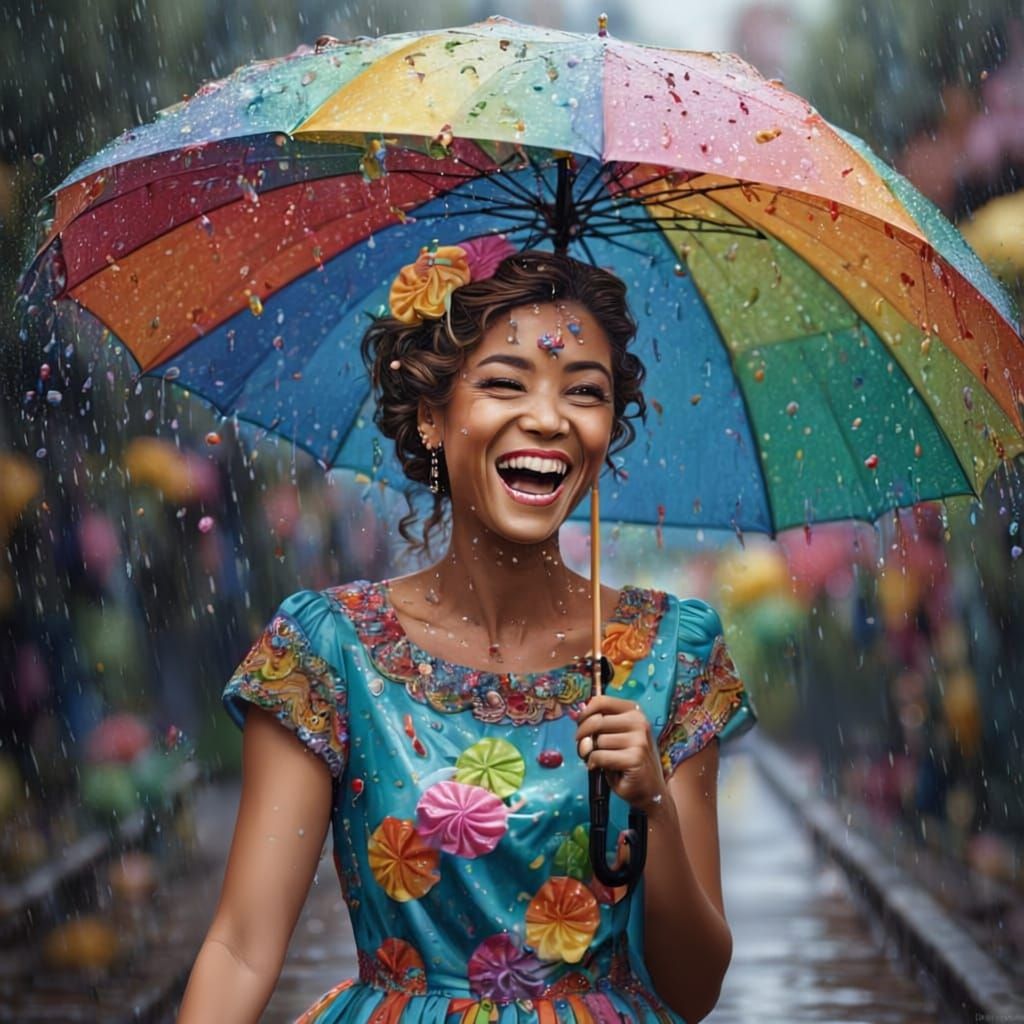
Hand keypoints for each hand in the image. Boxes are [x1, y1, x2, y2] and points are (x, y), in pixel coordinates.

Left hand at [575, 694, 668, 813]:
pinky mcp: (635, 758)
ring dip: (589, 752)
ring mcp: (639, 740)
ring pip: (598, 740)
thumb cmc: (627, 761)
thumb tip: (577, 716)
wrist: (649, 790)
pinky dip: (594, 763)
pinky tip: (599, 768)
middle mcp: (639, 722)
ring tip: (594, 759)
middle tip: (582, 748)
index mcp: (634, 711)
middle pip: (597, 721)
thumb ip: (600, 725)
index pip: (602, 701)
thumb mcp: (615, 736)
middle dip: (582, 736)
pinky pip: (600, 756)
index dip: (585, 713)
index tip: (580, 725)